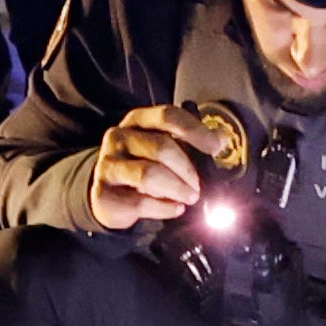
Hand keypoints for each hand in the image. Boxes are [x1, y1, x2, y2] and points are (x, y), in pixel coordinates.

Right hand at [84, 114, 213, 229]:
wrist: (108, 194)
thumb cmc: (143, 165)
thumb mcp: (163, 148)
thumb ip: (190, 142)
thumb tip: (222, 139)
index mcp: (138, 120)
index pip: (168, 116)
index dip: (195, 131)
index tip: (216, 147)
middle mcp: (119, 136)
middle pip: (161, 147)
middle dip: (187, 169)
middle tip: (198, 186)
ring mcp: (108, 164)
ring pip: (149, 174)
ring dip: (176, 189)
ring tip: (189, 198)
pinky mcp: (103, 193)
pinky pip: (139, 202)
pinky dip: (164, 209)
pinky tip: (175, 209)